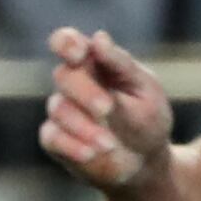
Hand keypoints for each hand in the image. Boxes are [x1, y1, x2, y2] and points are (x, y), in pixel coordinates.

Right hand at [40, 27, 174, 193]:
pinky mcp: (56, 139)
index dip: (66, 43)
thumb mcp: (144, 90)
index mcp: (94, 62)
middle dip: (85, 92)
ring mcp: (62, 110)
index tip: (77, 55)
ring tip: (109, 144)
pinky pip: (53, 138)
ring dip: (84, 126)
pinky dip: (71, 146)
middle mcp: (73, 83)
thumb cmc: (147, 119)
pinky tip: (91, 154)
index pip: (68, 42)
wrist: (145, 162)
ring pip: (59, 109)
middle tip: (106, 108)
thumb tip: (99, 38)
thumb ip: (120, 65)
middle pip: (64, 76)